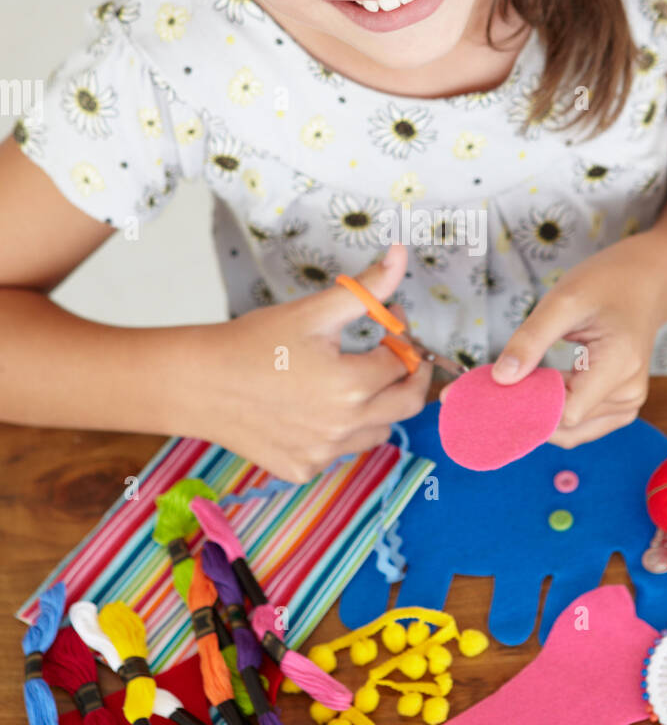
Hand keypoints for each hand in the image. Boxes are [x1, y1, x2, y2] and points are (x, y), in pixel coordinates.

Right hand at [189, 243, 431, 481]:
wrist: (199, 383)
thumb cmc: (254, 342)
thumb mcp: (313, 311)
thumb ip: (366, 289)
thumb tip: (400, 255)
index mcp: (351, 385)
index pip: (403, 363)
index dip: (402, 338)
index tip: (391, 323)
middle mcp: (343, 427)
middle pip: (407, 406)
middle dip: (409, 378)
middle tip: (398, 358)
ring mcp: (323, 454)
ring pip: (377, 431)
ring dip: (376, 406)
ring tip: (350, 381)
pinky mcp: (302, 469)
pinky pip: (340, 452)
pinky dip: (339, 432)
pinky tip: (314, 408)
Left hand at [441, 236, 663, 446]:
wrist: (646, 282)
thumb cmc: (607, 284)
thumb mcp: (563, 300)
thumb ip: (530, 340)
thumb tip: (500, 379)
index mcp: (620, 366)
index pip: (564, 413)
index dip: (525, 406)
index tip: (489, 392)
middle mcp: (629, 395)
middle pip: (565, 426)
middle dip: (524, 412)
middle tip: (486, 390)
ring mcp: (627, 405)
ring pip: (570, 431)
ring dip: (536, 415)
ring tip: (508, 387)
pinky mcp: (620, 407)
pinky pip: (579, 424)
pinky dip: (552, 414)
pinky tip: (532, 392)